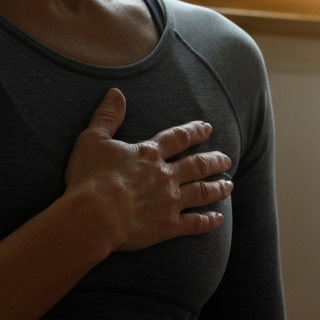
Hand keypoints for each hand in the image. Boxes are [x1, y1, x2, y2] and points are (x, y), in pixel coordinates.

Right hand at [63, 88, 232, 252]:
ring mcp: (170, 202)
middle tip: (227, 159)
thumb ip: (107, 116)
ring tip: (229, 185)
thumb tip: (116, 93)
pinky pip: (196, 223)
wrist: (94, 214)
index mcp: (149, 154)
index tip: (207, 128)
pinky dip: (209, 221)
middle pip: (197, 166)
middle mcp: (166, 176)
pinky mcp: (169, 226)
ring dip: (218, 188)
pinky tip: (218, 218)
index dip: (194, 132)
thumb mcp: (92, 139)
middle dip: (214, 161)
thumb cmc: (89, 177)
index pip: (178, 138)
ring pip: (202, 192)